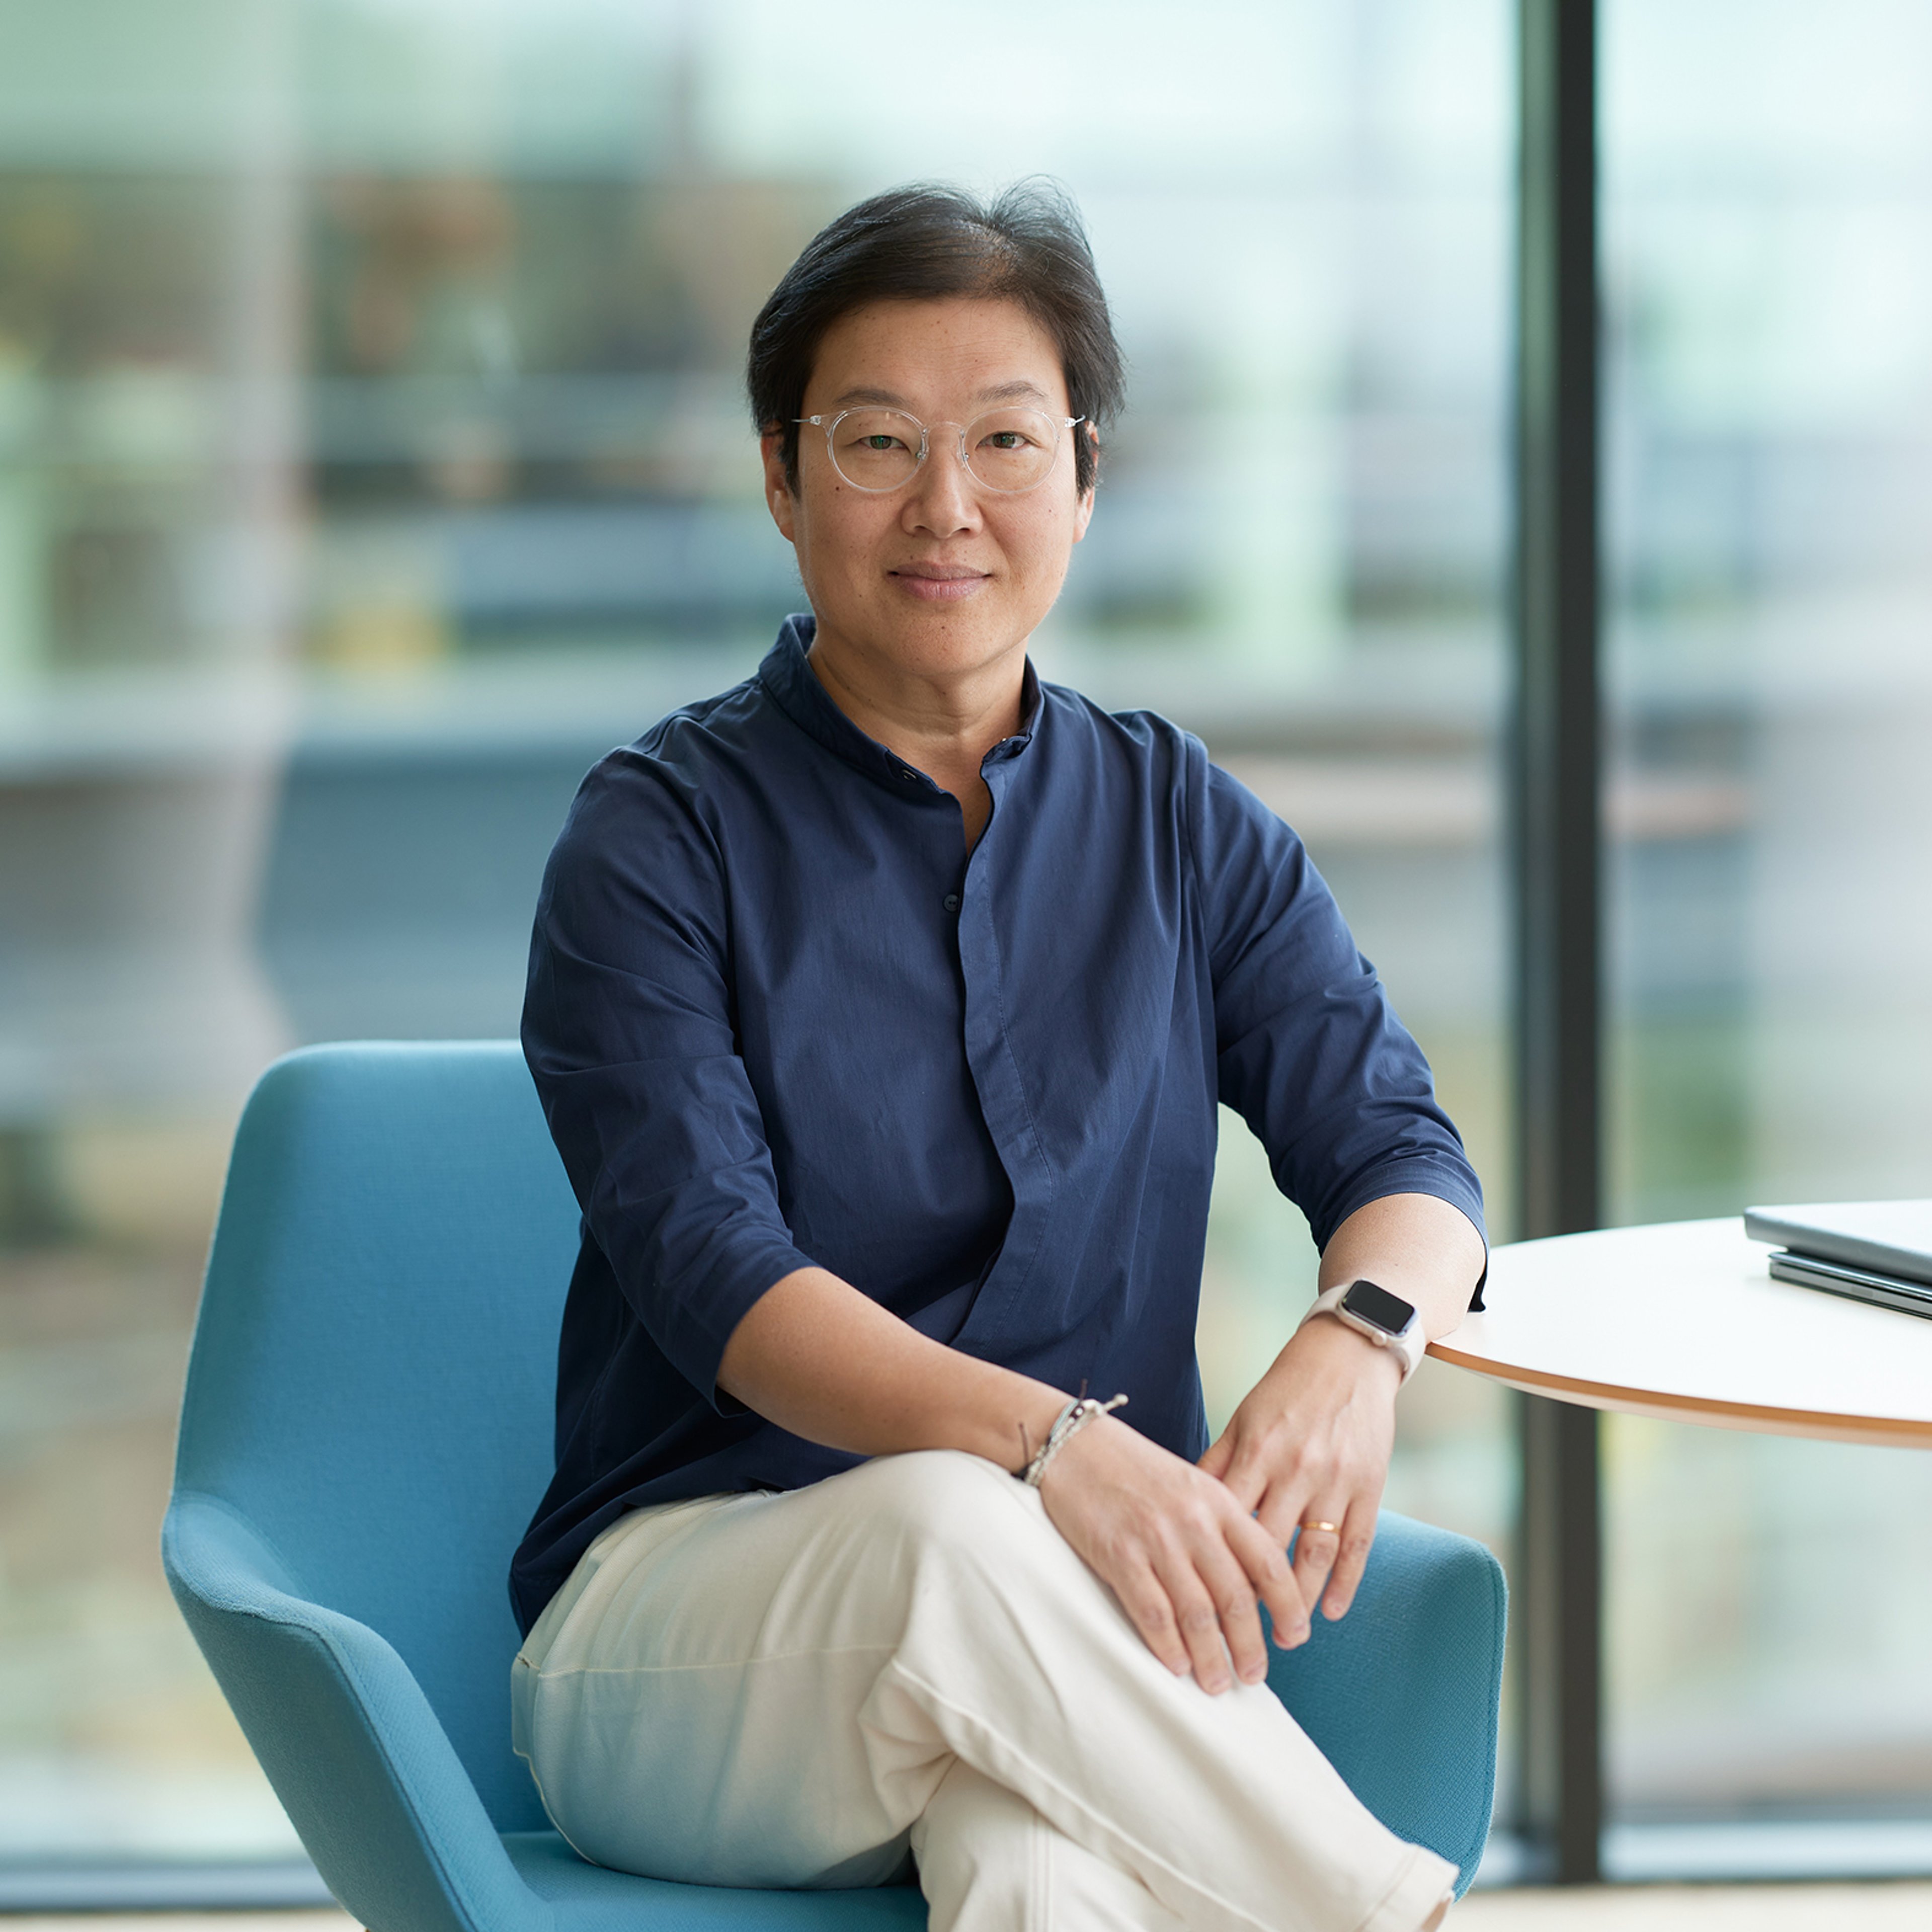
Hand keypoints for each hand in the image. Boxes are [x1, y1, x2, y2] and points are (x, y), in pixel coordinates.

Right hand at [1034, 1413, 1307, 1693]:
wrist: (1076, 1446)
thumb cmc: (1136, 1469)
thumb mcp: (1192, 1486)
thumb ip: (1222, 1528)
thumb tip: (1250, 1587)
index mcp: (1218, 1501)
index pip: (1268, 1561)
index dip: (1287, 1605)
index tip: (1294, 1635)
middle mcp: (1193, 1521)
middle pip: (1235, 1597)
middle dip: (1249, 1646)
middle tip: (1253, 1675)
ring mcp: (1156, 1539)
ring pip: (1197, 1613)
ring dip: (1210, 1657)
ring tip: (1216, 1682)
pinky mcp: (1119, 1555)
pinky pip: (1152, 1612)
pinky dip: (1167, 1645)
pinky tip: (1176, 1664)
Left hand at [1198, 1315, 1400, 1623]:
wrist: (1348, 1355)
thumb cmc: (1287, 1390)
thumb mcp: (1242, 1419)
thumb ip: (1217, 1463)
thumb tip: (1181, 1506)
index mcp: (1258, 1451)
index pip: (1229, 1522)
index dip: (1213, 1563)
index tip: (1199, 1597)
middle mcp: (1297, 1469)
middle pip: (1270, 1547)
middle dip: (1253, 1596)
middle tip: (1239, 1634)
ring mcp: (1337, 1480)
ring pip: (1315, 1554)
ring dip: (1300, 1601)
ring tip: (1286, 1636)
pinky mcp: (1370, 1485)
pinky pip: (1358, 1543)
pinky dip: (1346, 1582)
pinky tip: (1332, 1611)